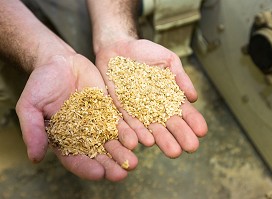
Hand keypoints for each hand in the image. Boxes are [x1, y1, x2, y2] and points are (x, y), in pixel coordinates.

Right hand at [16, 53, 137, 180]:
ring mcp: (98, 122)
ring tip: (134, 160)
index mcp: (64, 139)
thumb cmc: (41, 84)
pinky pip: (120, 121)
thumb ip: (33, 130)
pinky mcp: (109, 109)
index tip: (99, 173)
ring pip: (112, 140)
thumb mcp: (30, 106)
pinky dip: (129, 130)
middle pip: (98, 154)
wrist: (59, 62)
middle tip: (123, 172)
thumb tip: (34, 158)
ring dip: (123, 151)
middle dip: (111, 164)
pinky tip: (138, 138)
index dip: (87, 168)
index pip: (75, 159)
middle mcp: (83, 134)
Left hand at [95, 39, 207, 157]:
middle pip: (170, 124)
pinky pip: (130, 123)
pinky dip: (138, 132)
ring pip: (152, 128)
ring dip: (162, 140)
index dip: (193, 121)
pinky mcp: (121, 109)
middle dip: (181, 136)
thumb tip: (194, 98)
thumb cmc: (145, 52)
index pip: (184, 112)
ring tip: (173, 151)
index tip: (202, 131)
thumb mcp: (167, 60)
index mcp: (169, 96)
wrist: (117, 46)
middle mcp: (155, 107)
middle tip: (191, 147)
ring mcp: (138, 109)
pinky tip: (148, 141)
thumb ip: (180, 77)